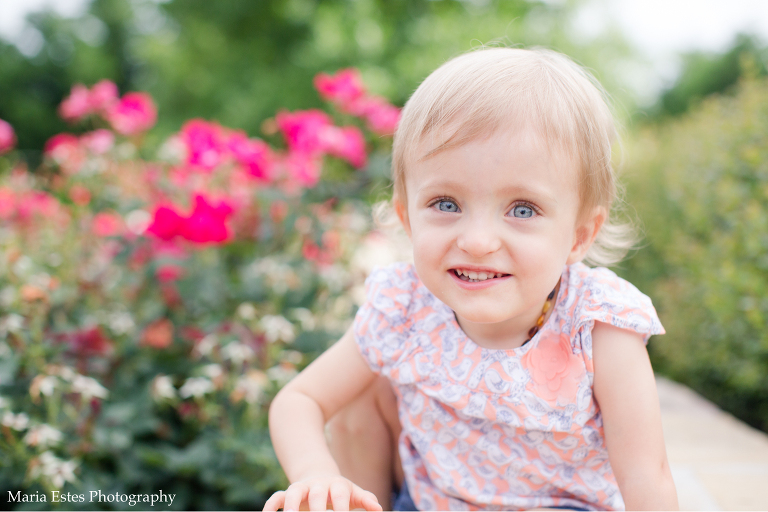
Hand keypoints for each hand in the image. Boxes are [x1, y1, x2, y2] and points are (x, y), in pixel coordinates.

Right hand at [263, 475, 381, 511]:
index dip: (341, 506)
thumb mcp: (353, 493)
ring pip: (292, 493)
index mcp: (336, 485)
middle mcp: (317, 485)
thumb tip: (379, 508)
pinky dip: (270, 506)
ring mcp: (301, 488)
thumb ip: (365, 499)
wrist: (319, 476)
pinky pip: (275, 498)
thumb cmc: (340, 491)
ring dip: (290, 506)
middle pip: (316, 494)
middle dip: (317, 508)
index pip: (339, 494)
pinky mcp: (286, 493)